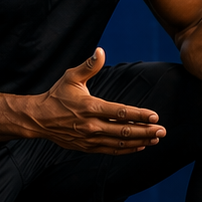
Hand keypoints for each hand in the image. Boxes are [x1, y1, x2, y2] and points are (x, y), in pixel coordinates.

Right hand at [27, 49, 165, 153]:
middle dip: (145, 130)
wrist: (39, 119)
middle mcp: (91, 125)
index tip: (154, 115)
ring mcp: (89, 138)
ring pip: (119, 142)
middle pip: (123, 130)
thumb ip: (89, 66)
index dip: (139, 115)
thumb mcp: (71, 77)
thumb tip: (100, 51)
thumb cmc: (57, 95)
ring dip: (139, 141)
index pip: (120, 112)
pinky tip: (140, 146)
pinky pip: (111, 150)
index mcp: (90, 107)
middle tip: (162, 130)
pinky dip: (126, 149)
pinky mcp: (87, 147)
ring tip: (155, 138)